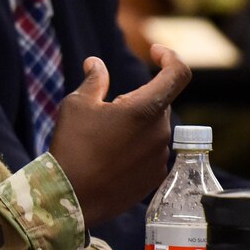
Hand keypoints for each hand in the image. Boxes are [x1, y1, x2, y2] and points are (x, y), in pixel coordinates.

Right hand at [47, 46, 192, 223]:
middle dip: (138, 99)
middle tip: (107, 110)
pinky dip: (137, 148)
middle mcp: (160, 132)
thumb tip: (96, 64)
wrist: (71, 198)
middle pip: (159, 103)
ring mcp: (160, 157)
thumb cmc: (73, 147)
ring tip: (105, 139)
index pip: (178, 73)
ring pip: (154, 129)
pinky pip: (152, 153)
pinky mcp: (155, 177)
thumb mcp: (77, 105)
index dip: (170, 57)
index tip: (155, 52)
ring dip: (137, 126)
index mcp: (144, 109)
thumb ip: (94, 81)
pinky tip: (111, 159)